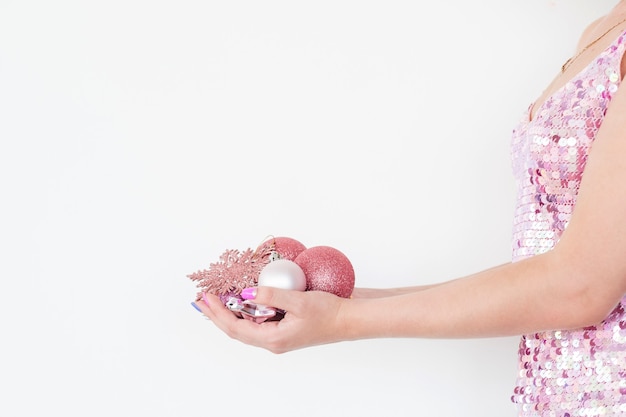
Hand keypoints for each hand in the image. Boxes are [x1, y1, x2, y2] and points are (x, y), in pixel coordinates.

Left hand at [195, 287, 347, 353]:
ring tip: (218, 297)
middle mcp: (273, 340)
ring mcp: (279, 334)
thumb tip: (246, 294)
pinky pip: (260, 319)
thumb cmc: (329, 313)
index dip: (218, 313)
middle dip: (218, 314)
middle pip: (237, 329)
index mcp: (273, 339)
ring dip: (231, 311)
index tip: (207, 297)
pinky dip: (247, 309)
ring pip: (247, 325)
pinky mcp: (285, 326)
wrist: (350, 319)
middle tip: (203, 299)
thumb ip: (271, 296)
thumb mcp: (300, 301)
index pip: (236, 328)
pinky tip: (244, 298)